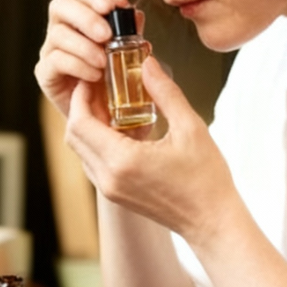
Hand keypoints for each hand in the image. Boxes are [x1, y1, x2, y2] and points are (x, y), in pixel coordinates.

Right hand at [35, 0, 139, 122]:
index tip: (116, 5)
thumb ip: (132, 36)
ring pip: (58, 34)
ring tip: (104, 62)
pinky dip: (77, 65)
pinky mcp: (46, 74)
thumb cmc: (119, 85)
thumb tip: (136, 16)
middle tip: (106, 34)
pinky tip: (94, 75)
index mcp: (83, 19)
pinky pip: (55, 61)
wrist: (109, 121)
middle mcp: (63, 30)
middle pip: (60, 5)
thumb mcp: (131, 57)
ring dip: (84, 46)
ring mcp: (51, 51)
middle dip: (85, 15)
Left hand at [64, 55, 236, 247]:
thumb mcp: (190, 127)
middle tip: (99, 88)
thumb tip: (147, 63)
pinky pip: (94, 163)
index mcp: (123, 161)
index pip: (80, 123)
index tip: (91, 79)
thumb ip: (165, 92)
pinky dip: (98, 142)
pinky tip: (120, 127)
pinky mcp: (115, 195)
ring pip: (81, 150)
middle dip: (81, 108)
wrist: (212, 222)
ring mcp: (110, 189)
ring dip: (88, 126)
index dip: (80, 97)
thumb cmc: (206, 178)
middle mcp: (108, 178)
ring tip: (109, 104)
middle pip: (74, 136)